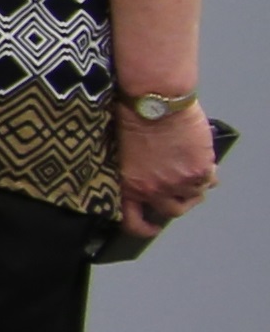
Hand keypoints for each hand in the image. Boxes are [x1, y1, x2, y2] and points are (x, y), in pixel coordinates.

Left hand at [116, 97, 217, 243]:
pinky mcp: (198, 171)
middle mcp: (153, 189)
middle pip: (172, 210)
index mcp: (128, 184)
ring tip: (194, 172)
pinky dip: (209, 174)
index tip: (151, 228)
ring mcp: (177, 182)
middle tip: (181, 194)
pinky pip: (209, 181)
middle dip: (179, 203)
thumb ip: (132, 169)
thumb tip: (143, 176)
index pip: (132, 220)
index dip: (143, 228)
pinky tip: (205, 163)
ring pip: (194, 196)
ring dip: (195, 187)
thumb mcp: (120, 150)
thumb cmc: (130, 116)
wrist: (153, 102)